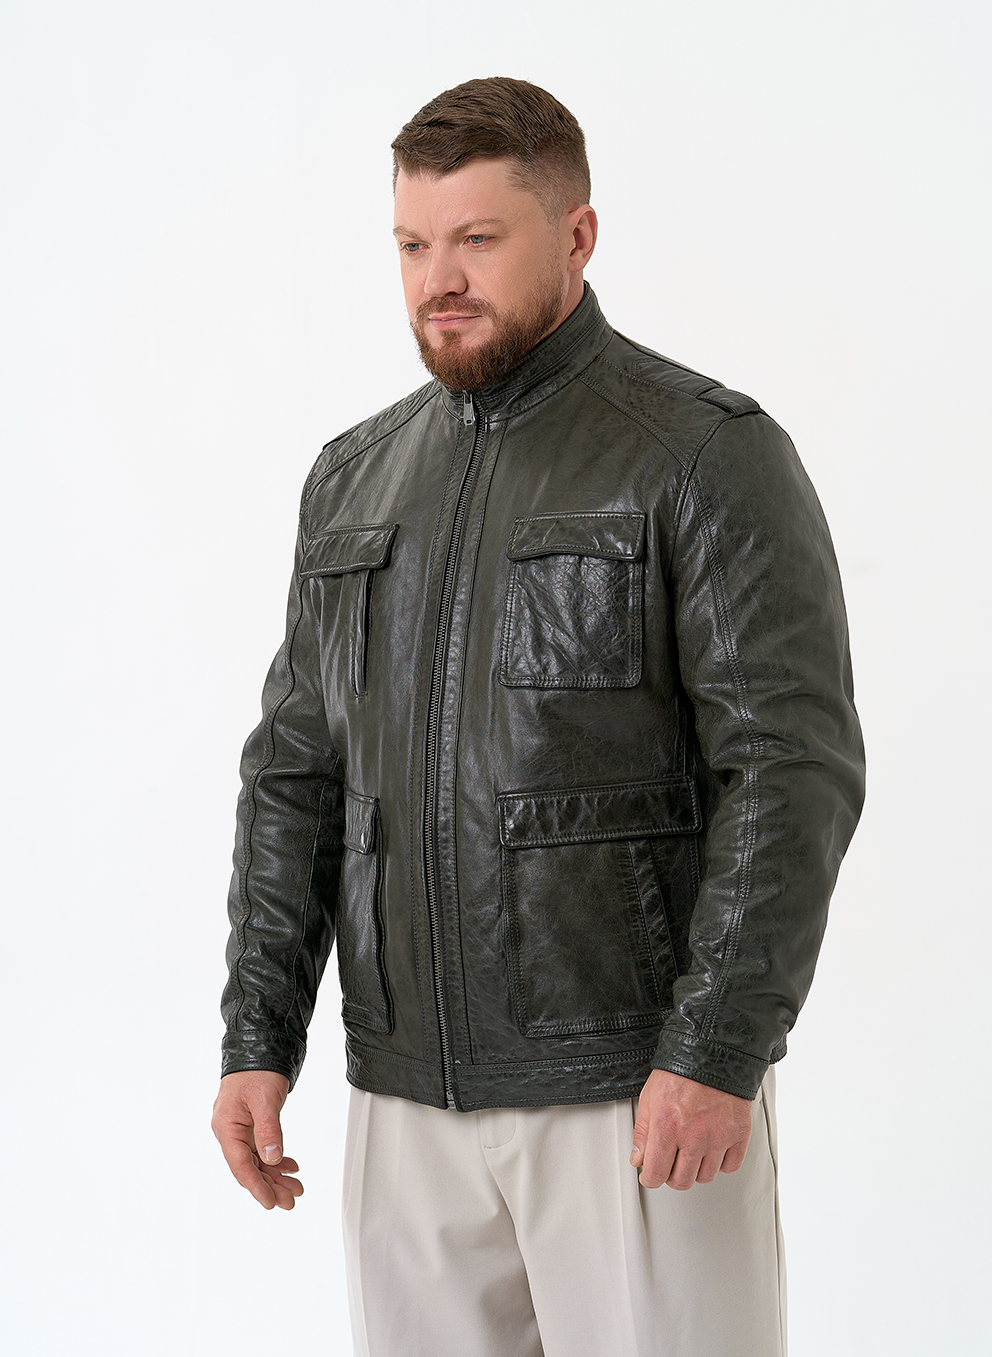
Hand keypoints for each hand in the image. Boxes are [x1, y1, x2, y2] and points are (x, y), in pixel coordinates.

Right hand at [211, 1070, 302, 1209]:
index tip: (270, 1202)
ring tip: (295, 1187)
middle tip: (291, 1200)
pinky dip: (276, 1159)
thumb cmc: (256, 1069)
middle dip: (270, 1185)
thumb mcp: (265, 1099)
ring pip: (257, 1161)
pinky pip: (262, 1149)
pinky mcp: (251, 1125)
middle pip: (250, 1167)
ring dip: (275, 1175)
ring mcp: (240, 1129)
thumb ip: (268, 1130)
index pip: (241, 1165)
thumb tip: (272, 1159)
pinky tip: (290, 1167)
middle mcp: (230, 1131)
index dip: (256, 1186)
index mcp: (226, 1127)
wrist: (258, 1047)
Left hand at [629, 1068, 751, 1189]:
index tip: (651, 1174)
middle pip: (682, 1181)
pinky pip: (730, 1167)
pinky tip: (712, 1149)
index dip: (650, 1178)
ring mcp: (719, 1138)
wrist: (713, 1052)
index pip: (656, 1174)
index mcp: (668, 1127)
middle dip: (672, 1175)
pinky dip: (721, 1163)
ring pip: (706, 1177)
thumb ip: (643, 1132)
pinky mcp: (739, 1134)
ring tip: (692, 1152)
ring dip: (696, 1169)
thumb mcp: (650, 1096)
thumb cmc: (681, 1070)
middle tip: (671, 1161)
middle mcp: (694, 1137)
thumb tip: (639, 1158)